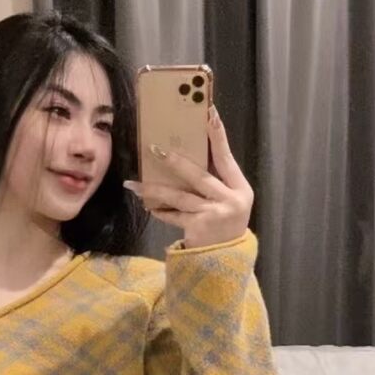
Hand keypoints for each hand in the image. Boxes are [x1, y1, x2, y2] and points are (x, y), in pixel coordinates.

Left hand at [125, 105, 253, 247]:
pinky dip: (161, 211)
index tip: (209, 113)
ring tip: (134, 184)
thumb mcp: (228, 200)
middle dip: (175, 162)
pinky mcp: (199, 228)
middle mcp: (230, 200)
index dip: (218, 136)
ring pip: (180, 196)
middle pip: (198, 175)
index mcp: (240, 188)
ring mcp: (214, 214)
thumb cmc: (225, 223)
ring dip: (155, 190)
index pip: (226, 157)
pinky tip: (148, 206)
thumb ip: (215, 181)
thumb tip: (185, 154)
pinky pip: (174, 215)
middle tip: (155, 149)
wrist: (226, 261)